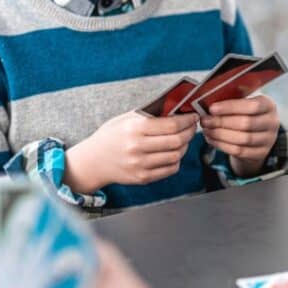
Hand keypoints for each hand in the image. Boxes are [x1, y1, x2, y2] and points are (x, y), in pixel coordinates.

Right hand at [65, 111, 198, 192]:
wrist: (93, 160)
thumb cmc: (111, 135)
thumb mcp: (126, 119)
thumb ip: (149, 115)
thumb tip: (177, 109)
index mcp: (134, 129)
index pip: (171, 125)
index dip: (187, 120)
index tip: (193, 116)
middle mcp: (137, 147)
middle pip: (177, 141)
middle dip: (189, 132)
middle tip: (192, 127)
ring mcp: (140, 165)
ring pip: (176, 156)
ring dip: (185, 146)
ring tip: (183, 139)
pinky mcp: (142, 177)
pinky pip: (170, 169)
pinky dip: (176, 160)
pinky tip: (173, 152)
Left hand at [200, 94, 279, 176]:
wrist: (257, 134)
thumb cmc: (246, 114)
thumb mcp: (244, 104)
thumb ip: (231, 101)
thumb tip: (208, 102)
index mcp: (269, 106)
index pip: (252, 106)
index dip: (231, 107)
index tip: (212, 108)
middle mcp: (272, 123)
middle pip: (246, 124)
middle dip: (221, 122)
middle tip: (205, 120)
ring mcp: (268, 140)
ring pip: (242, 139)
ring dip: (220, 134)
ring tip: (206, 129)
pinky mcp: (260, 154)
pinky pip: (239, 151)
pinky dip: (221, 145)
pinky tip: (211, 139)